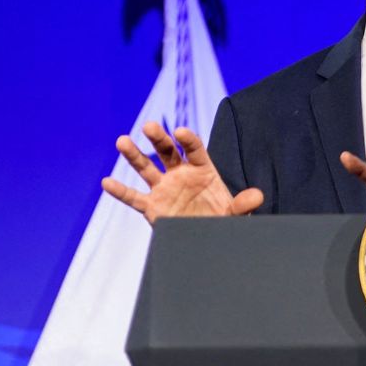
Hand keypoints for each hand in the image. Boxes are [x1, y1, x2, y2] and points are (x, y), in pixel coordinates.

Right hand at [102, 121, 263, 223]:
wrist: (209, 239)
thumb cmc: (223, 220)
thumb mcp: (236, 213)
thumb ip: (244, 204)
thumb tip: (257, 195)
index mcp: (202, 169)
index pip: (194, 149)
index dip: (187, 139)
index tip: (180, 132)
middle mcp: (181, 174)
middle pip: (167, 152)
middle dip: (158, 139)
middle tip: (148, 126)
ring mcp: (164, 189)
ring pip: (147, 168)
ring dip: (134, 155)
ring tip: (122, 141)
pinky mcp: (153, 207)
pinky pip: (134, 197)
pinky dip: (121, 191)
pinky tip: (107, 182)